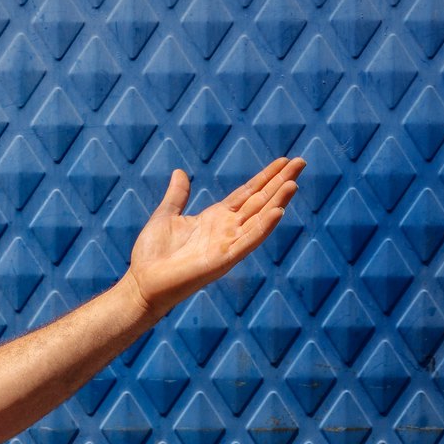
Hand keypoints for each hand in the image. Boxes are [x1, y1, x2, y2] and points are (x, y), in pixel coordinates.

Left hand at [125, 157, 304, 315]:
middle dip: (280, 182)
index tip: (284, 160)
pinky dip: (264, 227)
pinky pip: (248, 241)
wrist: (142, 283)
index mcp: (215, 218)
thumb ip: (177, 195)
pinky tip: (278, 211)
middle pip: (260, 201)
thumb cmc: (152, 254)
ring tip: (294, 184)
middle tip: (301, 162)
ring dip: (277, 201)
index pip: (247, 193)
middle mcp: (227, 230)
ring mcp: (227, 244)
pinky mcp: (223, 260)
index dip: (266, 177)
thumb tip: (179, 172)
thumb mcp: (166, 216)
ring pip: (259, 219)